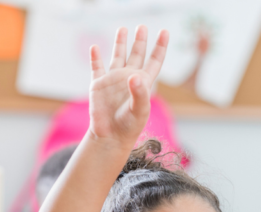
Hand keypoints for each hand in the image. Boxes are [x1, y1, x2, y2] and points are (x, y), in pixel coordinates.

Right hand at [88, 25, 168, 147]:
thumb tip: (134, 75)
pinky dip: (95, 57)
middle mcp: (129, 78)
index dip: (160, 46)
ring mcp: (113, 80)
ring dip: (120, 43)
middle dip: (140, 40)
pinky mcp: (98, 85)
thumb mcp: (139, 110)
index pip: (154, 61)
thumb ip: (140, 93)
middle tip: (142, 26)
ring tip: (122, 29)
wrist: (110, 137)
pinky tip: (95, 47)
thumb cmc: (129, 126)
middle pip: (137, 54)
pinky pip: (96, 67)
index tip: (165, 32)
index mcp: (143, 83)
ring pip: (117, 56)